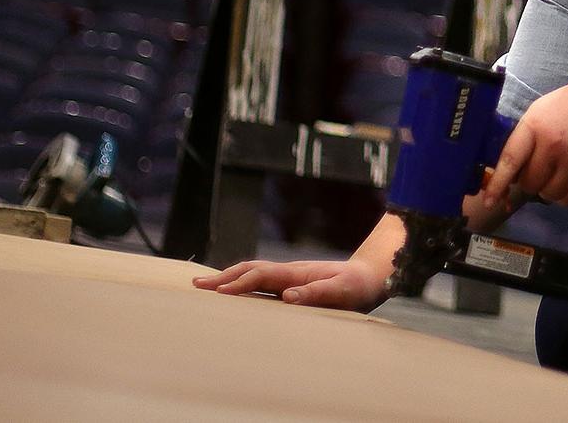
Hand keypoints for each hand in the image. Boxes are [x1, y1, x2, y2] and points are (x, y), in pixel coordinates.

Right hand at [192, 258, 390, 311]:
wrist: (371, 277)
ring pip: (252, 275)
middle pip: (249, 270)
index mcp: (297, 273)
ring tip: (205, 287)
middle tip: (196, 286)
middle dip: (223, 278)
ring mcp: (289, 278)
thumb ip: (318, 293)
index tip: (218, 293)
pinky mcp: (292, 286)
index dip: (239, 284)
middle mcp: (289, 273)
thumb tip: (287, 296)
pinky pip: (261, 284)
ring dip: (228, 280)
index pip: (260, 276)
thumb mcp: (343, 292)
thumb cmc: (359, 287)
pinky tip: (233, 294)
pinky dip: (241, 285)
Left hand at [480, 78, 567, 208]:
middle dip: (530, 182)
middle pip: (530, 183)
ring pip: (549, 195)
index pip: (510, 161)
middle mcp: (553, 145)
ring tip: (558, 173)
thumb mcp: (539, 112)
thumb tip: (508, 174)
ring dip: (549, 190)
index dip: (497, 184)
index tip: (489, 201)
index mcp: (535, 127)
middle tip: (540, 170)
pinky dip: (566, 195)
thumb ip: (523, 139)